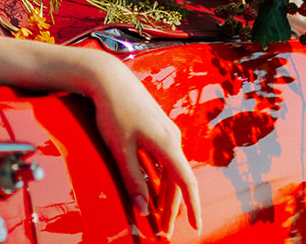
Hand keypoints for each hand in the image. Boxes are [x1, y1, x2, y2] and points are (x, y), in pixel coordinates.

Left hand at [81, 52, 201, 236]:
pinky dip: (162, 177)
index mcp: (166, 143)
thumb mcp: (120, 149)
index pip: (186, 183)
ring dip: (167, 194)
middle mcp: (172, 137)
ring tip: (159, 215)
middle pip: (178, 180)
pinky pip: (166, 158)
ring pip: (172, 169)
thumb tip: (143, 210)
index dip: (193, 207)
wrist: (108, 76)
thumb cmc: (113, 110)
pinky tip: (154, 188)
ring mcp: (166, 131)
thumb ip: (133, 180)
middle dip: (174, 208)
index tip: (196, 226)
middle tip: (165, 231)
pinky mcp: (158, 127)